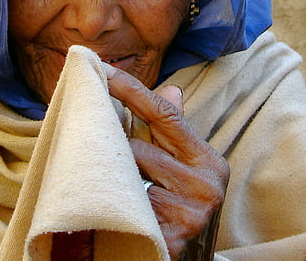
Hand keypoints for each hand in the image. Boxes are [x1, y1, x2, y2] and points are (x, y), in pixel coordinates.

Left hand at [103, 63, 228, 260]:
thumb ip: (172, 134)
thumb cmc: (177, 209)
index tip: (100, 68)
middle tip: (96, 148)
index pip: (165, 113)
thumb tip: (170, 89)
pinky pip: (128, 206)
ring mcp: (192, 212)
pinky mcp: (172, 236)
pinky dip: (119, 207)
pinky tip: (121, 213)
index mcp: (208, 161)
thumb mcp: (182, 171)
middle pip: (137, 145)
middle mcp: (207, 184)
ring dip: (113, 179)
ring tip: (115, 190)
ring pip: (127, 174)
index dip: (130, 88)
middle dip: (112, 147)